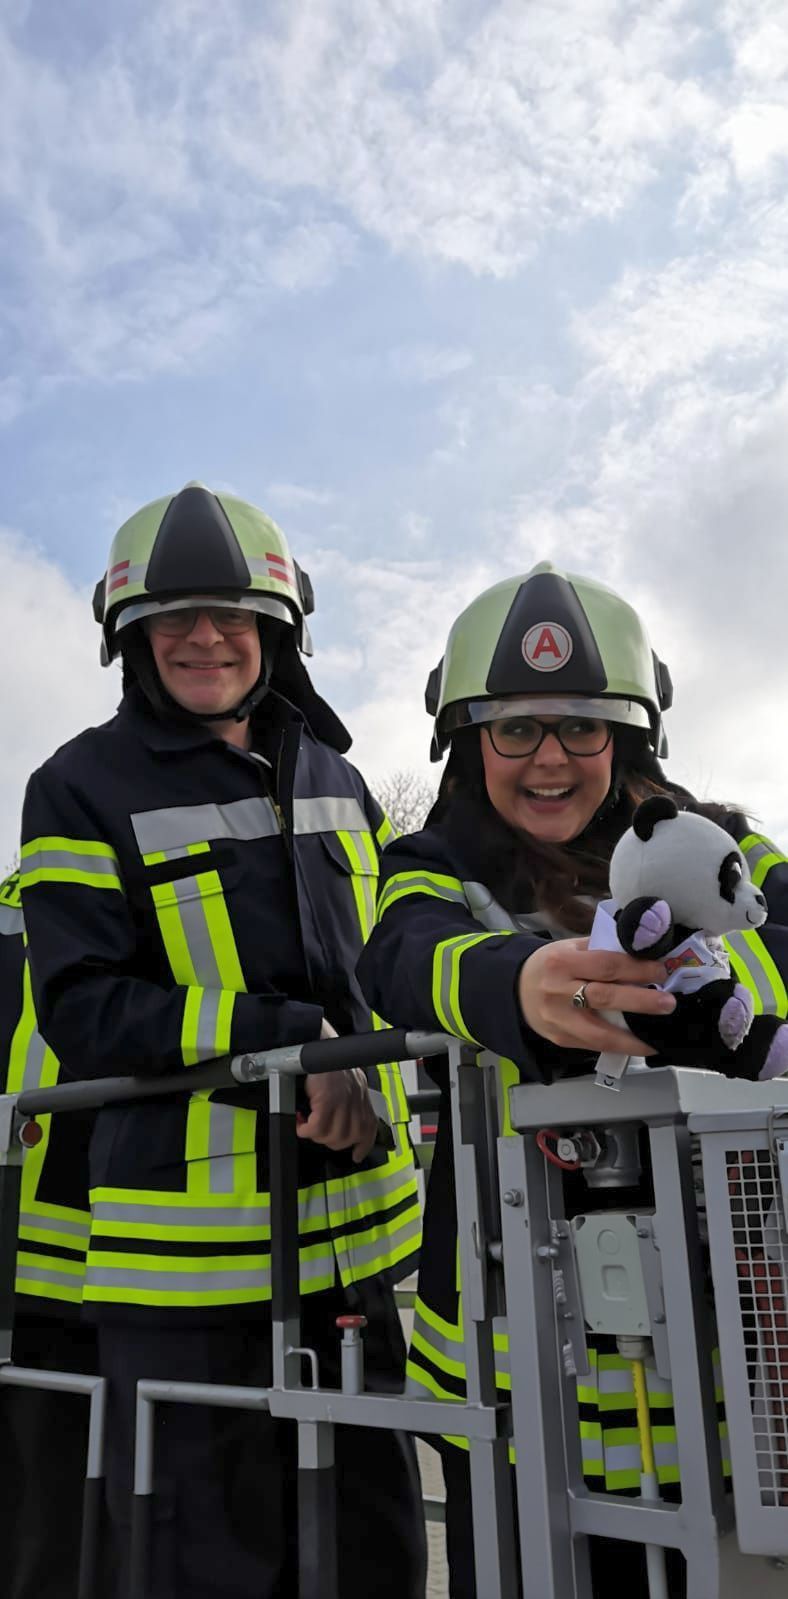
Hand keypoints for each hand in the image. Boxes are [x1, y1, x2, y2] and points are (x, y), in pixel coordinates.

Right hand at [297, 1043, 378, 1162]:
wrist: (317, 1044)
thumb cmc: (328, 1061)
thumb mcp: (347, 1081)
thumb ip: (349, 1100)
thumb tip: (343, 1119)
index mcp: (362, 1096)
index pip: (370, 1128)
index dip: (363, 1146)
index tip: (356, 1156)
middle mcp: (356, 1100)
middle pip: (348, 1138)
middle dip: (330, 1141)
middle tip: (317, 1131)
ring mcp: (343, 1101)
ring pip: (332, 1136)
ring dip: (316, 1136)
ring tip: (307, 1125)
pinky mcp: (327, 1100)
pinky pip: (317, 1128)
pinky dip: (306, 1130)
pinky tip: (301, 1122)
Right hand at [517, 938, 675, 1053]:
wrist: (515, 990)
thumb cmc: (551, 965)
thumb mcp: (570, 949)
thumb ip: (600, 951)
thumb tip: (642, 955)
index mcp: (562, 962)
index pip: (605, 965)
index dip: (635, 969)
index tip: (660, 971)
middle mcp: (558, 991)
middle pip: (604, 997)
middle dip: (640, 1001)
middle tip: (668, 1003)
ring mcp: (559, 1020)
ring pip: (599, 1033)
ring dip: (632, 1038)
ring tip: (656, 1037)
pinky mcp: (561, 1039)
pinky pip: (594, 1045)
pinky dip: (619, 1046)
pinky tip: (639, 1044)